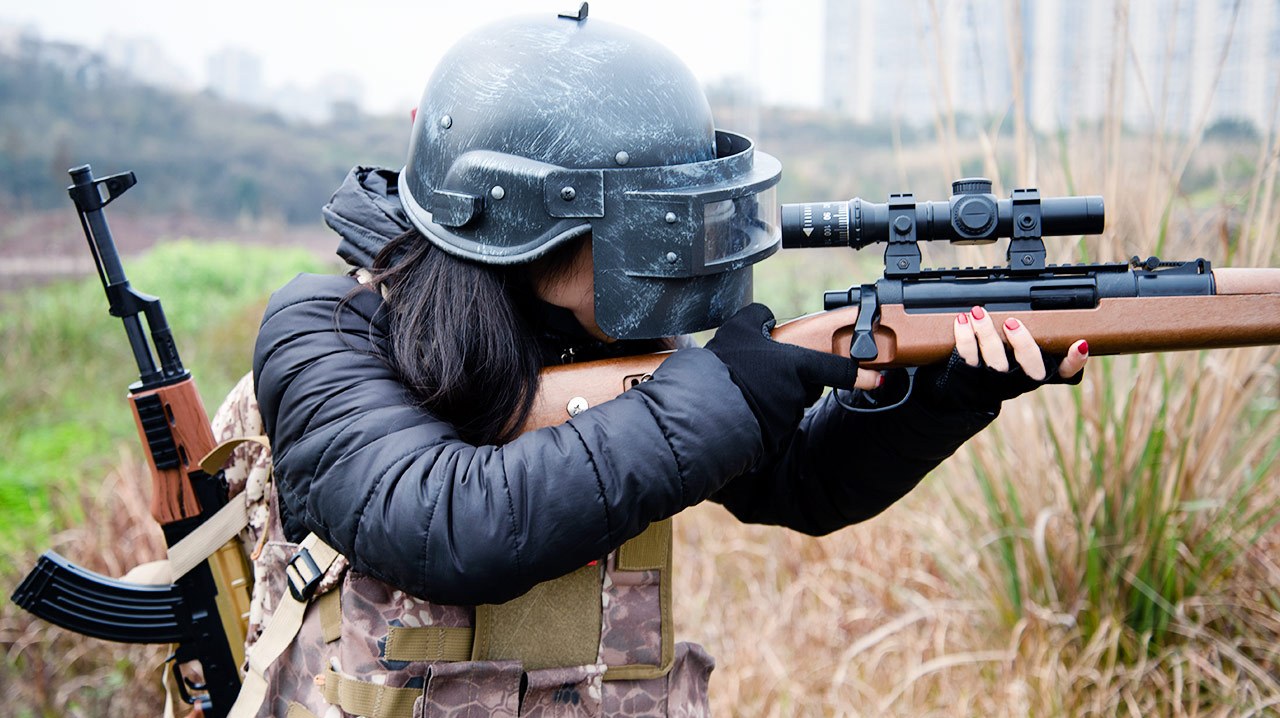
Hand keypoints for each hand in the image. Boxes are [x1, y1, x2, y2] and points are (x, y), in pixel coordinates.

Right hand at [706, 303, 876, 454]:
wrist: (704, 409)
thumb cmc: (724, 369)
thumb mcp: (738, 328)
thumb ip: (758, 317)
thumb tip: (766, 317)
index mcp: (796, 366)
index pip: (836, 368)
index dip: (859, 374)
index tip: (877, 377)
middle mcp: (797, 393)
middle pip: (806, 385)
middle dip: (791, 379)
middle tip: (761, 373)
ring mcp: (787, 417)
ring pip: (788, 404)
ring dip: (773, 397)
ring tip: (744, 390)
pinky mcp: (774, 437)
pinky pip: (774, 423)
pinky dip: (762, 416)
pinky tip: (743, 408)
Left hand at [913, 305, 1088, 411]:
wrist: (959, 395)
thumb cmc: (995, 368)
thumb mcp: (1016, 356)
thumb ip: (1029, 340)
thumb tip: (1046, 311)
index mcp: (1036, 375)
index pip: (1066, 373)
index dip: (1075, 361)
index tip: (1080, 344)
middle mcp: (1019, 382)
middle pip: (1030, 369)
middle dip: (1023, 344)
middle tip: (1012, 323)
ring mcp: (995, 383)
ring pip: (996, 363)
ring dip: (987, 334)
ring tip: (980, 313)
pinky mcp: (969, 379)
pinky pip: (967, 358)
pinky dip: (964, 337)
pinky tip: (962, 321)